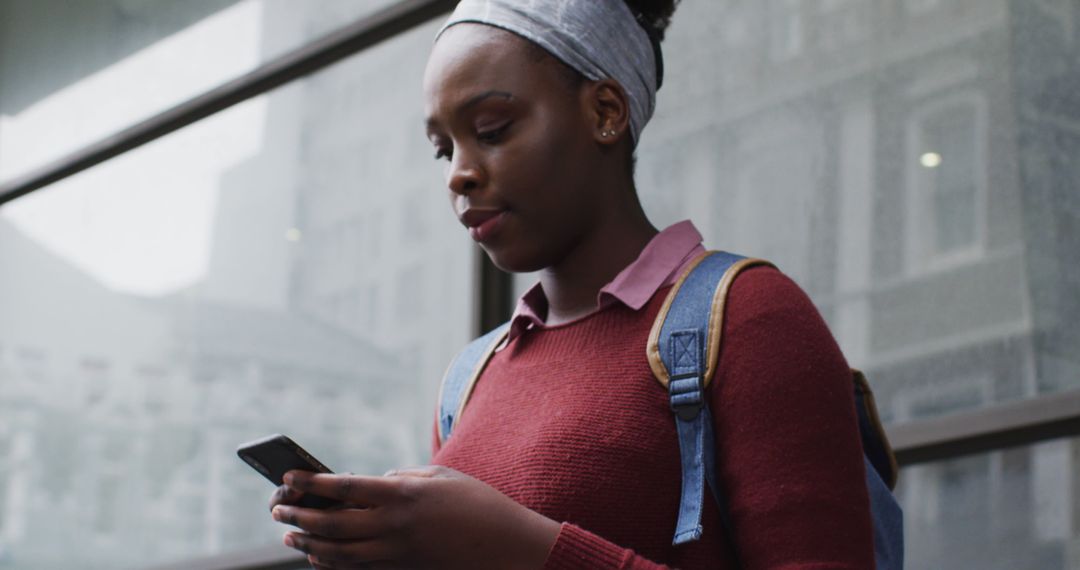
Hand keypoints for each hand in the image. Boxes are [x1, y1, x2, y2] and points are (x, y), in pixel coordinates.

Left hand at [270, 466, 560, 569]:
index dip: (312, 483)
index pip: (345, 488)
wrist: (507, 546)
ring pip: (340, 552)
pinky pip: (358, 568)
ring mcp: (397, 552)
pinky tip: (319, 554)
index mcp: (403, 494)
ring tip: (290, 533)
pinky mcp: (403, 569)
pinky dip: (333, 561)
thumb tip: (373, 482)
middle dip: (300, 515)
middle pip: (334, 523)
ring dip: (310, 542)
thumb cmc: (478, 503)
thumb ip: (402, 477)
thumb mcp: (440, 476)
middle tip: (277, 508)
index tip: (288, 477)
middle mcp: (395, 525)